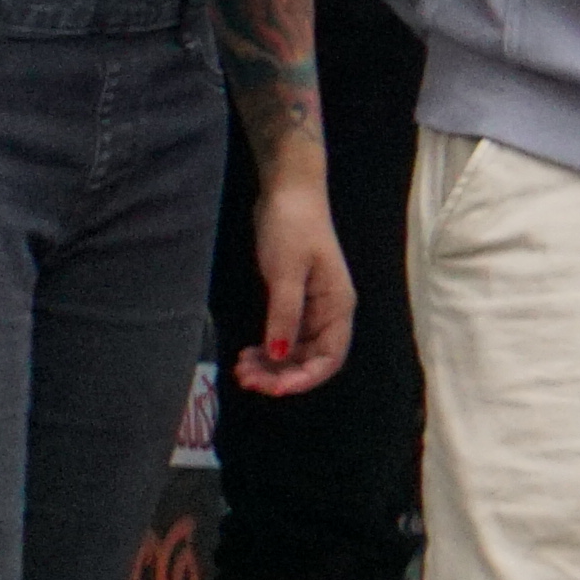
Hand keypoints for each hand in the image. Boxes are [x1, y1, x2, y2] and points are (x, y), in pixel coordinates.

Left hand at [237, 148, 356, 396]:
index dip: (303, 379)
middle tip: (244, 378)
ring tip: (241, 368)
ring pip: (296, 352)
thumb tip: (280, 357)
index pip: (330, 358)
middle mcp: (330, 312)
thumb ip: (284, 316)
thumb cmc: (292, 228)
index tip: (271, 388)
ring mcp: (313, 307)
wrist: (288, 191)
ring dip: (272, 366)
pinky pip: (285, 337)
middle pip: (312, 360)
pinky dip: (268, 350)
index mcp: (338, 305)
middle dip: (281, 376)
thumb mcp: (285, 273)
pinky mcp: (295, 300)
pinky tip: (248, 352)